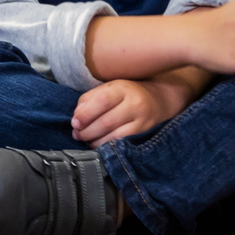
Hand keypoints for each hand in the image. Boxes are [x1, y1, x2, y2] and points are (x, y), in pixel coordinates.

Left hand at [72, 74, 197, 144]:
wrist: (160, 99)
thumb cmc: (128, 93)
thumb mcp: (110, 87)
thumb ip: (90, 99)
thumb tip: (76, 117)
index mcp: (122, 88)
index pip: (102, 100)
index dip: (85, 114)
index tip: (74, 123)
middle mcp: (135, 104)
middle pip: (106, 122)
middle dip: (87, 131)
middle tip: (77, 134)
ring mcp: (142, 121)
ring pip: (114, 136)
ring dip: (95, 141)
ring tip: (86, 140)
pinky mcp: (144, 134)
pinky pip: (122, 144)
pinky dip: (107, 146)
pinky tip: (99, 144)